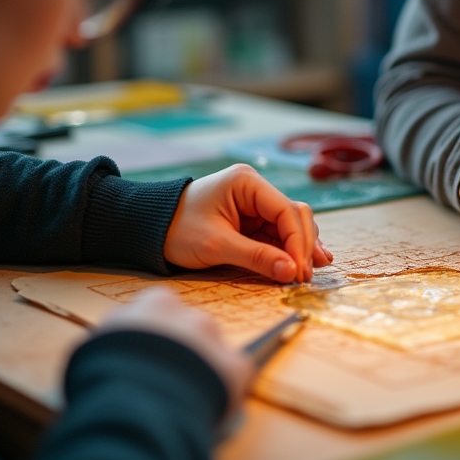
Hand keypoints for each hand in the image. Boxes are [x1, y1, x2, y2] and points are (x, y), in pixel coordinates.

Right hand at [100, 288, 252, 408]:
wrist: (136, 405)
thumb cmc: (104, 376)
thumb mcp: (93, 347)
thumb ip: (113, 337)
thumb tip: (113, 346)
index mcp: (155, 304)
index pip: (160, 307)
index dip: (154, 330)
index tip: (148, 348)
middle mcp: (190, 315)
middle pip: (190, 329)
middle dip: (182, 349)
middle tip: (167, 376)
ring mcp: (216, 340)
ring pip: (214, 351)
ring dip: (204, 368)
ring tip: (184, 396)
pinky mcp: (237, 368)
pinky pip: (233, 377)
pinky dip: (223, 390)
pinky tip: (204, 406)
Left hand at [164, 164, 332, 282]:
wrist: (151, 229)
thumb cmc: (177, 230)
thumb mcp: (216, 245)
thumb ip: (256, 257)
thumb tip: (291, 272)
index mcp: (247, 183)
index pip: (285, 210)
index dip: (298, 241)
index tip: (300, 269)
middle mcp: (256, 189)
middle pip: (294, 215)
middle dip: (302, 246)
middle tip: (305, 276)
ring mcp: (255, 205)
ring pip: (290, 225)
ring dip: (300, 249)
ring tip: (308, 273)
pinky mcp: (252, 221)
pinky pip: (277, 234)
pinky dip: (289, 250)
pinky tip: (301, 265)